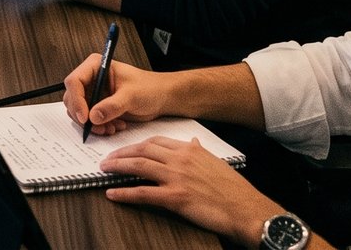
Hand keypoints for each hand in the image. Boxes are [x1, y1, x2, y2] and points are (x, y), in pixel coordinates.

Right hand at [61, 56, 169, 136]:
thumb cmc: (149, 88)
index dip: (77, 100)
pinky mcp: (98, 107)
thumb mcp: (131, 95)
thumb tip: (94, 116)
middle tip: (97, 127)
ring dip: (92, 124)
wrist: (161, 98)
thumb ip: (112, 105)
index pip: (75, 81)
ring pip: (78, 111)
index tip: (85, 117)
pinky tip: (114, 126)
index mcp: (96, 67)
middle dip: (83, 116)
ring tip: (110, 127)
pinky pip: (89, 120)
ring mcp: (94, 94)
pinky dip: (99, 127)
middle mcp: (91, 79)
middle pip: (72, 98)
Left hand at [99, 136, 284, 244]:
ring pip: (138, 166)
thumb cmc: (234, 189)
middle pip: (142, 150)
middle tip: (108, 158)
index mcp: (190, 150)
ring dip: (117, 167)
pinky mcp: (175, 197)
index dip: (136, 144)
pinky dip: (124, 193)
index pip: (155, 141)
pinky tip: (112, 193)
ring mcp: (177, 177)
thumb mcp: (216, 162)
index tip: (126, 148)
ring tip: (104, 169)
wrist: (246, 209)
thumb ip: (200, 152)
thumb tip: (194, 142)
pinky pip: (143, 192)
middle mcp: (181, 159)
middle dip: (121, 153)